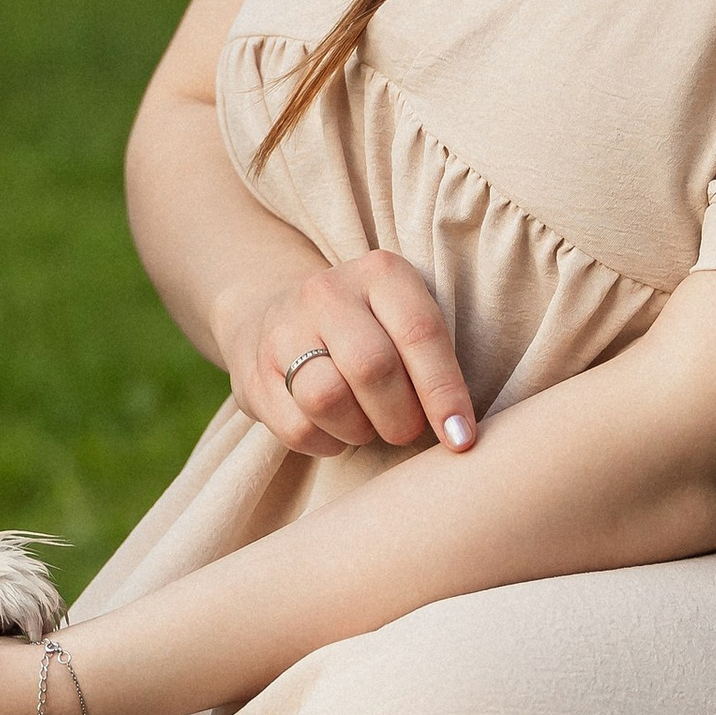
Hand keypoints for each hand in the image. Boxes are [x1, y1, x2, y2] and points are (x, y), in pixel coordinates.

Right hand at [223, 249, 475, 458]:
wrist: (279, 318)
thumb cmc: (371, 331)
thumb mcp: (406, 320)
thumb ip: (435, 359)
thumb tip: (460, 434)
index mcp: (380, 272)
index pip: (419, 333)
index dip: (444, 392)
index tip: (460, 438)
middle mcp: (327, 292)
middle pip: (372, 367)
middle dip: (401, 416)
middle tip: (407, 428)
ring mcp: (283, 330)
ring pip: (328, 398)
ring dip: (360, 430)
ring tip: (368, 424)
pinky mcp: (255, 375)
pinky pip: (299, 429)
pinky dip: (328, 443)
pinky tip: (335, 428)